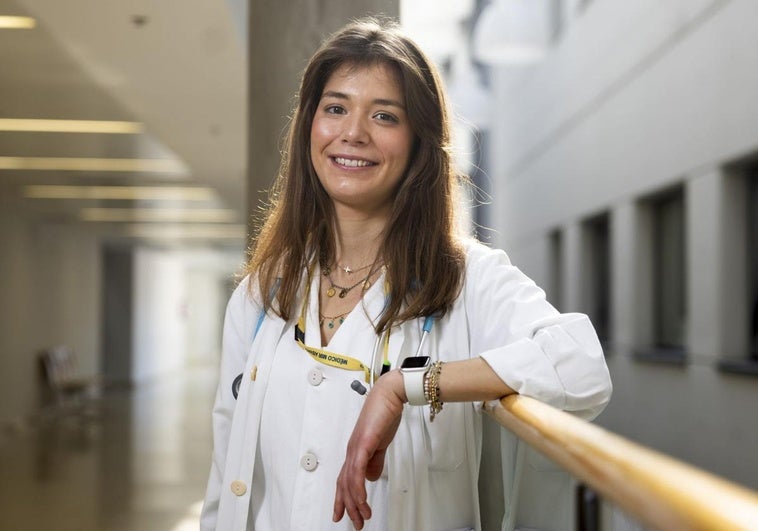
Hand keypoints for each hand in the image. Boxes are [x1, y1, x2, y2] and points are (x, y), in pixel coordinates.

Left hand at [333, 370, 405, 528]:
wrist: (390, 395)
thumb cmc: (385, 414)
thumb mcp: (381, 443)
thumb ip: (375, 461)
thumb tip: (371, 477)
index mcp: (355, 451)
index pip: (344, 479)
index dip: (342, 498)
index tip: (342, 515)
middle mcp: (352, 450)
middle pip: (344, 484)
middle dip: (348, 507)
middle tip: (355, 523)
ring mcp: (356, 447)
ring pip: (349, 480)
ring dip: (355, 501)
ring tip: (362, 516)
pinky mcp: (363, 443)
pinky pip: (357, 469)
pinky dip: (358, 486)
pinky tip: (361, 498)